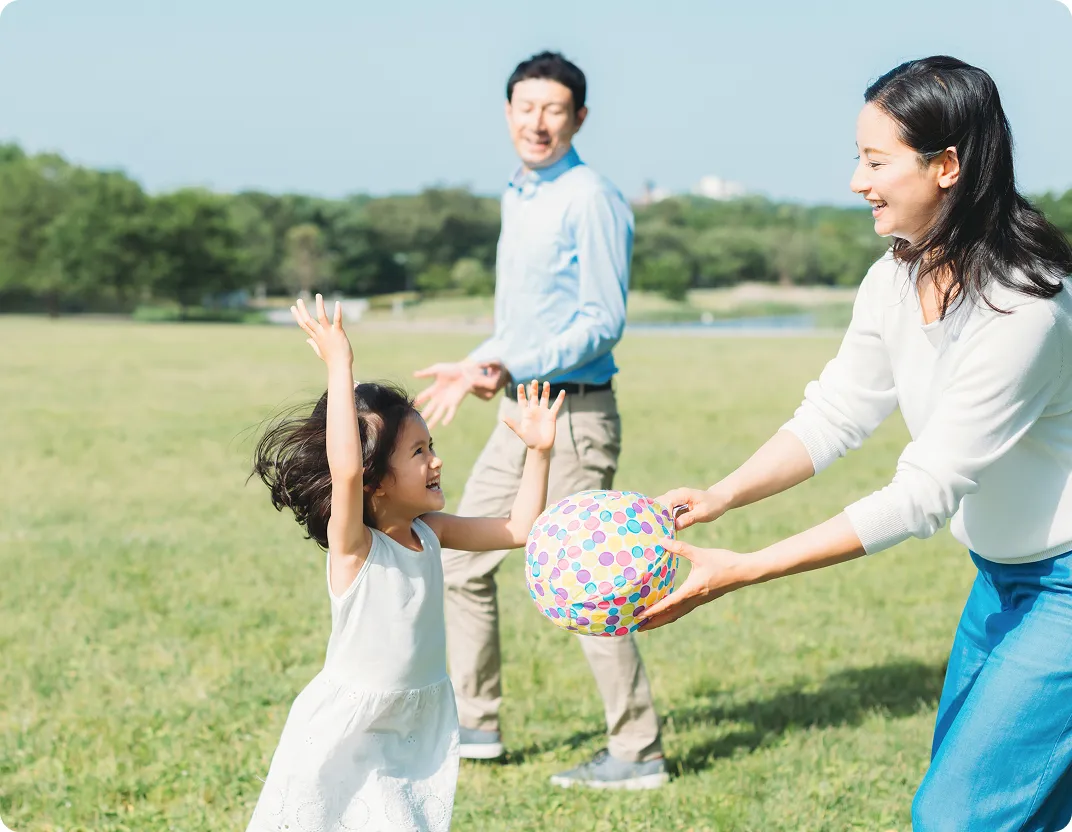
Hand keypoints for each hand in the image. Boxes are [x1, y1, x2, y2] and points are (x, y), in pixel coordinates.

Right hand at [291, 294, 351, 367]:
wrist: (340, 366)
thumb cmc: (331, 359)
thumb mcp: (320, 351)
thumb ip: (313, 344)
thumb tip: (307, 340)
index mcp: (315, 337)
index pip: (304, 325)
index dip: (297, 316)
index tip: (293, 308)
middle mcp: (320, 334)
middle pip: (308, 320)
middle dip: (303, 310)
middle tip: (299, 300)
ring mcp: (328, 333)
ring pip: (321, 317)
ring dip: (319, 305)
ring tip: (318, 295)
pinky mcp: (338, 332)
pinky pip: (337, 320)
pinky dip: (338, 311)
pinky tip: (338, 303)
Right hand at [412, 360, 505, 427]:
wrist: (465, 372)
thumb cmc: (451, 369)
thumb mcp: (437, 369)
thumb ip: (426, 373)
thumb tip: (414, 374)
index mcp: (433, 389)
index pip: (423, 397)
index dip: (417, 402)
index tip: (410, 408)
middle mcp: (439, 398)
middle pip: (429, 409)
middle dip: (423, 415)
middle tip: (415, 423)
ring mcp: (446, 402)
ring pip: (438, 413)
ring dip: (433, 421)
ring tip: (428, 428)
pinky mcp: (455, 403)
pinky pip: (451, 412)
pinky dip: (448, 417)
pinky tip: (444, 423)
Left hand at [502, 381, 564, 450]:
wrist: (540, 446)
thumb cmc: (529, 440)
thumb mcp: (520, 431)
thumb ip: (512, 424)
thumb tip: (502, 417)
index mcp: (526, 413)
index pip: (523, 400)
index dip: (521, 393)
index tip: (520, 385)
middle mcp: (534, 411)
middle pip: (534, 397)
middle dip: (534, 389)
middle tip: (534, 380)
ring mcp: (543, 412)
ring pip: (544, 398)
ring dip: (545, 391)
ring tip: (546, 383)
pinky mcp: (552, 416)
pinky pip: (556, 405)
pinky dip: (560, 399)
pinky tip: (562, 391)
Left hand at [636, 539, 751, 630]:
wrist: (744, 571)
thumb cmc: (724, 562)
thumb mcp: (700, 554)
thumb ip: (680, 548)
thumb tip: (662, 541)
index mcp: (692, 590)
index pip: (668, 604)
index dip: (653, 610)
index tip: (640, 616)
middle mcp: (694, 599)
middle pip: (671, 615)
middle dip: (654, 622)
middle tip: (638, 627)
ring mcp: (700, 600)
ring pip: (678, 614)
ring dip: (663, 619)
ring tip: (649, 624)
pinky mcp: (703, 598)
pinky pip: (684, 609)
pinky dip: (673, 613)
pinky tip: (668, 610)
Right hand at [654, 486, 730, 530]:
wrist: (719, 500)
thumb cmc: (713, 505)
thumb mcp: (704, 513)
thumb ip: (690, 518)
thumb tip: (676, 525)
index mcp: (683, 494)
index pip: (667, 502)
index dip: (663, 514)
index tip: (662, 526)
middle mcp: (676, 494)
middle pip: (660, 503)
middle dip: (657, 515)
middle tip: (654, 529)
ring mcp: (675, 499)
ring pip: (661, 507)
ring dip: (659, 517)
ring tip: (656, 530)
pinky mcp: (675, 505)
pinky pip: (666, 511)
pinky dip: (664, 519)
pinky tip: (662, 528)